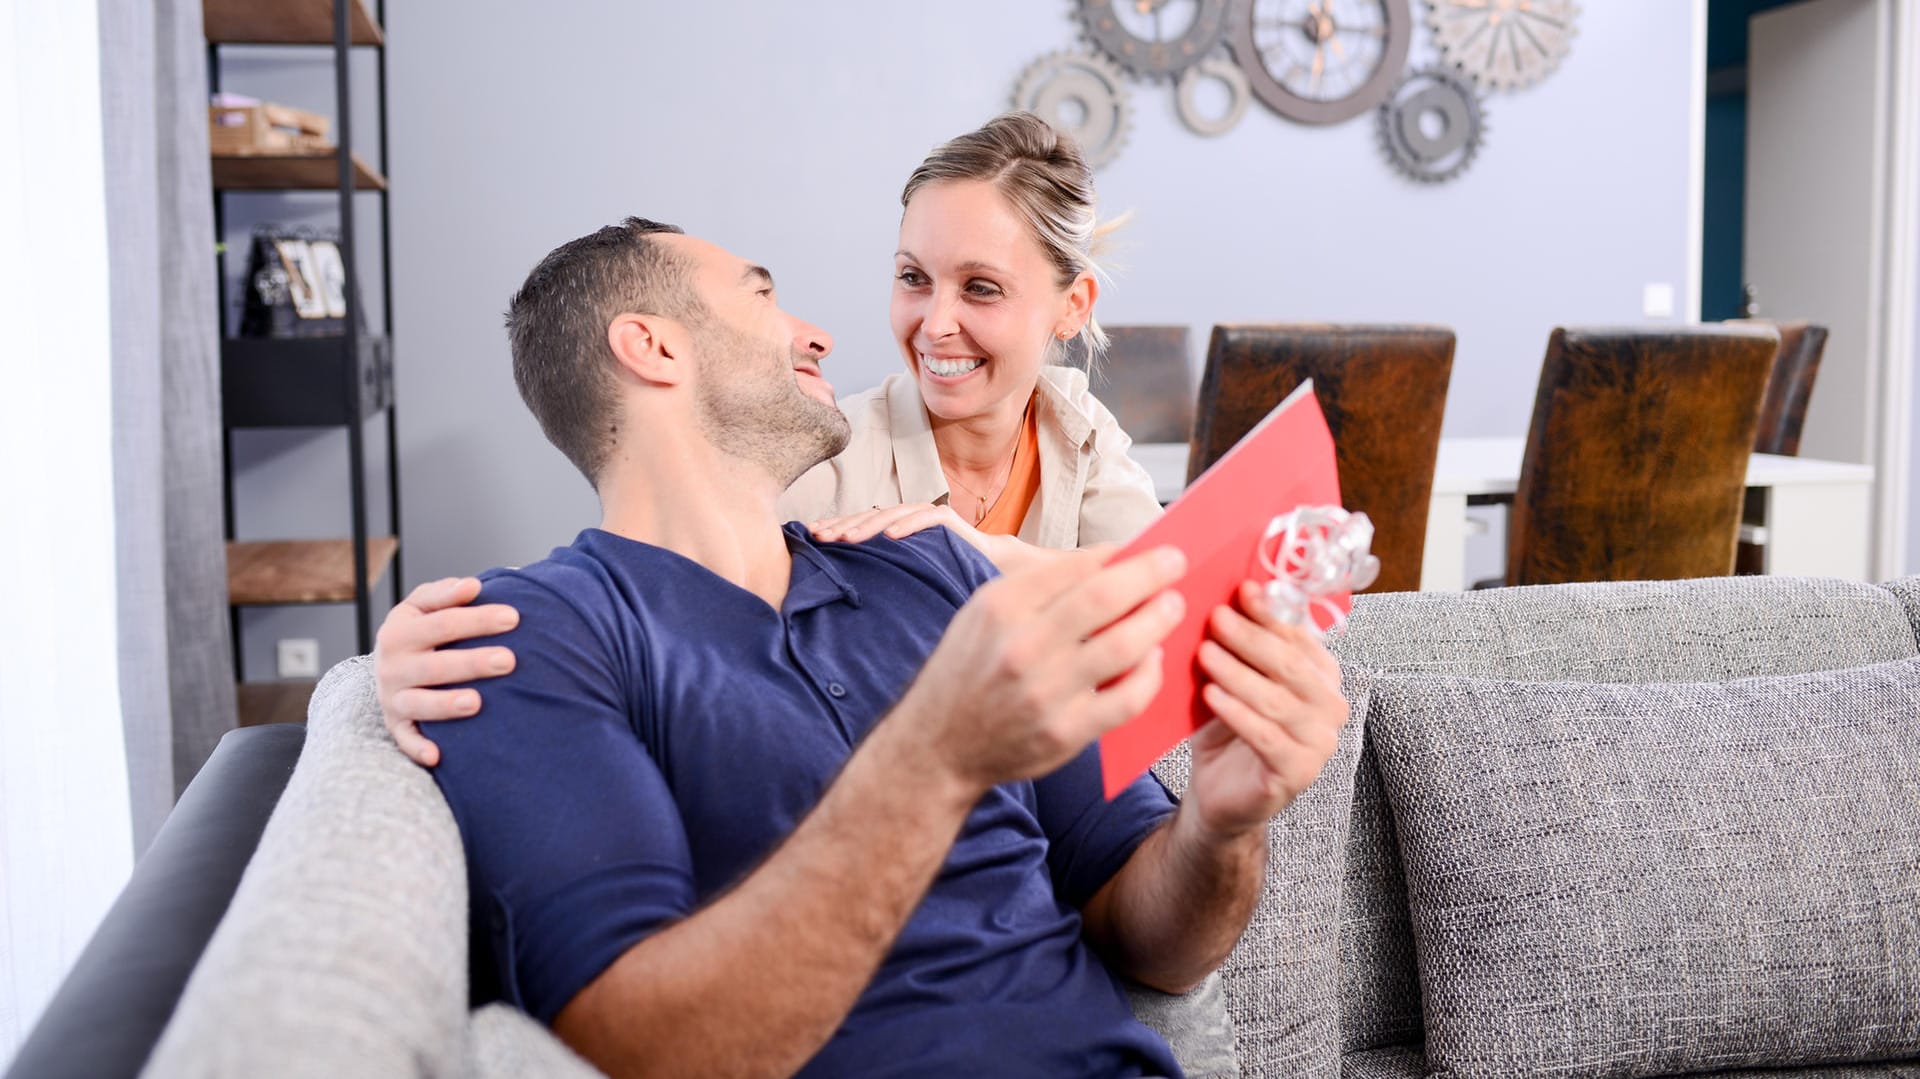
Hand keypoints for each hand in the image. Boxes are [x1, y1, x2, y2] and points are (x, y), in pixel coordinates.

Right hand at [372, 576, 519, 766]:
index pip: (442, 623)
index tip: (513, 617)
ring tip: (477, 703)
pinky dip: (418, 749)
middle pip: (436, 665)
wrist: (389, 666)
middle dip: (472, 662)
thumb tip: (472, 586)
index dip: (477, 620)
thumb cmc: (419, 632)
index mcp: (399, 631)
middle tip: (509, 660)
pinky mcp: (397, 725)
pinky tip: (438, 756)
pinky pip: (406, 740)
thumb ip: (445, 594)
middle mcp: (392, 666)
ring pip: (420, 704)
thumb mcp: (422, 606)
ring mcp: (393, 697)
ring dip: (446, 705)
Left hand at [809, 503, 1060, 573]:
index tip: (809, 537)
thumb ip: (883, 577)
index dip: (834, 527)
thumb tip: (842, 597)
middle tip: (818, 539)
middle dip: (841, 526)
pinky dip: (908, 527)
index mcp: (893, 531)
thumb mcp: (907, 578)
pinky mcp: (950, 522)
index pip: (857, 524)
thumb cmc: (946, 577)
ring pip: (891, 516)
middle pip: (868, 517)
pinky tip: (890, 538)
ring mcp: (928, 517)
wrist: (993, 571)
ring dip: (866, 526)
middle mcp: (907, 519)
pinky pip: (927, 519)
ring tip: (845, 540)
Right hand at [891, 545, 1187, 792]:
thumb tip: (1107, 558)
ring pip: (1123, 647)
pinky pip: (1126, 699)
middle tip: (1175, 562)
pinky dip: (1149, 675)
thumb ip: (1039, 584)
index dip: (1118, 555)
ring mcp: (1045, 693)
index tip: (1147, 547)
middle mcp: (1021, 647)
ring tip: (1174, 605)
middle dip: (1149, 574)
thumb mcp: (983, 612)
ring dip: (1158, 620)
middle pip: (1103, 598)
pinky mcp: (1066, 732)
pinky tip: (1153, 659)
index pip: (1074, 568)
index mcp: (1000, 608)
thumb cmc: (967, 670)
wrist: (938, 745)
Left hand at [1182, 580, 1348, 838]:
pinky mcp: (1298, 774)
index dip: (1271, 614)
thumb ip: (1242, 644)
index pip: (1301, 639)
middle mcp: (1331, 708)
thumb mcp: (1235, 678)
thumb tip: (1231, 594)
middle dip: (1251, 639)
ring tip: (1205, 654)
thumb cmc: (1228, 727)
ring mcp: (1319, 744)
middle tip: (1216, 618)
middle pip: (1292, 666)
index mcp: (1323, 678)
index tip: (1241, 591)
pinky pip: (1266, 737)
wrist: (1219, 790)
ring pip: (1278, 701)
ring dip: (1238, 674)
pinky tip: (1210, 696)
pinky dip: (1236, 713)